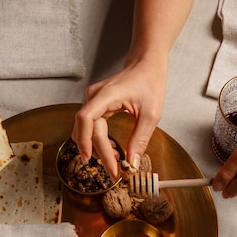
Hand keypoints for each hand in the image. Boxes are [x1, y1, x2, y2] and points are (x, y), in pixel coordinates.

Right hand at [72, 59, 166, 177]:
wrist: (147, 65)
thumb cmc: (150, 82)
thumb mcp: (151, 114)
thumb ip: (140, 139)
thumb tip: (132, 162)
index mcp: (105, 95)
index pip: (87, 121)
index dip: (92, 145)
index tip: (108, 165)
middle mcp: (93, 96)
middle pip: (85, 129)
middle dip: (97, 152)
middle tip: (112, 171)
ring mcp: (92, 99)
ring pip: (85, 129)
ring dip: (95, 147)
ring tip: (113, 160)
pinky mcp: (96, 104)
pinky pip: (90, 125)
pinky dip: (97, 140)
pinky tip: (111, 149)